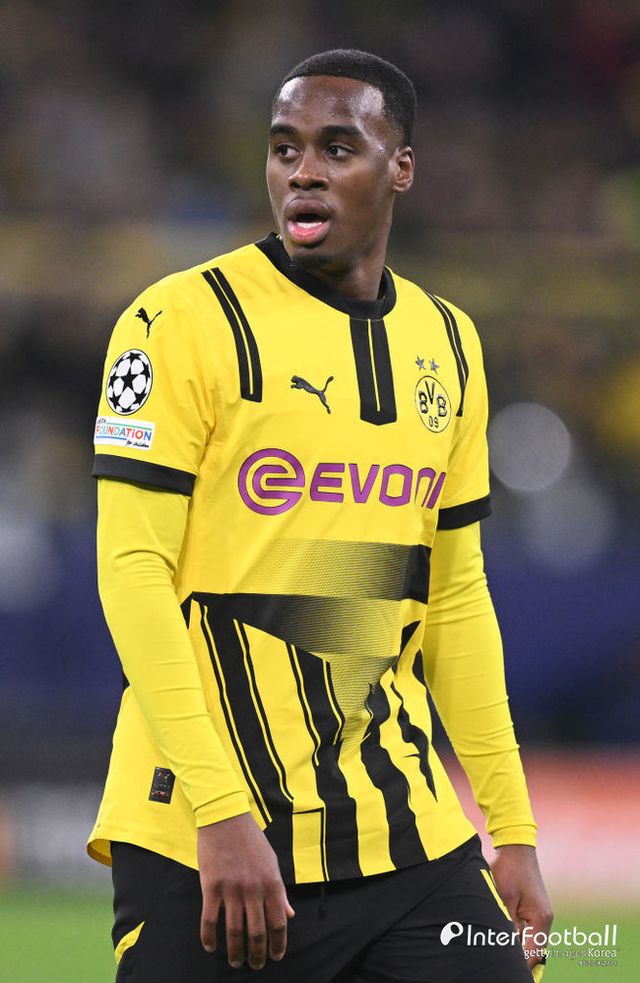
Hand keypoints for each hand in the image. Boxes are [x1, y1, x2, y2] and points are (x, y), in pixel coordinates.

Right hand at [197, 812, 294, 970]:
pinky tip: (210, 947)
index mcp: (271, 882)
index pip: (278, 922)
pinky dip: (209, 937)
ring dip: (235, 951)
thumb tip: (290, 915)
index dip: (278, 943)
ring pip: (234, 930)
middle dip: (257, 953)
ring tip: (235, 962)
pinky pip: (209, 919)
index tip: (276, 957)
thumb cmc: (251, 839)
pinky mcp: (211, 886)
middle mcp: (253, 889)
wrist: (225, 818)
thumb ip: (280, 891)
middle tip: (254, 966)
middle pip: (257, 931)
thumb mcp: (271, 862)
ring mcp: (231, 889)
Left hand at [490, 844, 552, 970]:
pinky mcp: (533, 908)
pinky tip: (505, 938)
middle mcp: (544, 918)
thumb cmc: (510, 869)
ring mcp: (540, 913)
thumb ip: (509, 925)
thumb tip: (508, 946)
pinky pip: (528, 930)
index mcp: (541, 918)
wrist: (515, 846)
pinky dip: (519, 938)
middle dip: (521, 960)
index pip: (533, 953)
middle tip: (502, 964)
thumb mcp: (505, 898)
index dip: (521, 965)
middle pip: (535, 950)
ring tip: (501, 953)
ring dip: (519, 948)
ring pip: (532, 941)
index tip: (507, 969)